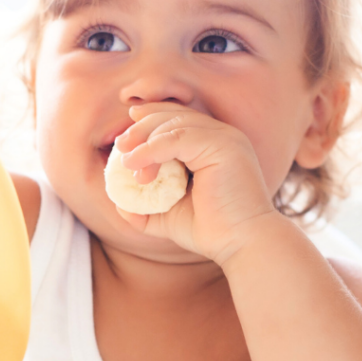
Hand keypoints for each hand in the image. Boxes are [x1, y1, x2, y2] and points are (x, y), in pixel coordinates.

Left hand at [112, 103, 278, 262]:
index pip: (180, 118)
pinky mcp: (224, 146)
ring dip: (145, 140)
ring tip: (127, 162)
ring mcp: (226, 138)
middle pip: (175, 115)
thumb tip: (120, 204)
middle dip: (142, 127)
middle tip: (120, 146)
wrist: (241, 245)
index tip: (126, 132)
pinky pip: (179, 137)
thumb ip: (146, 208)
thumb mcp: (170, 216)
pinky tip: (136, 164)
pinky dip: (153, 148)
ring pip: (175, 123)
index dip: (151, 118)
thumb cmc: (212, 232)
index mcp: (214, 145)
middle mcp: (223, 136)